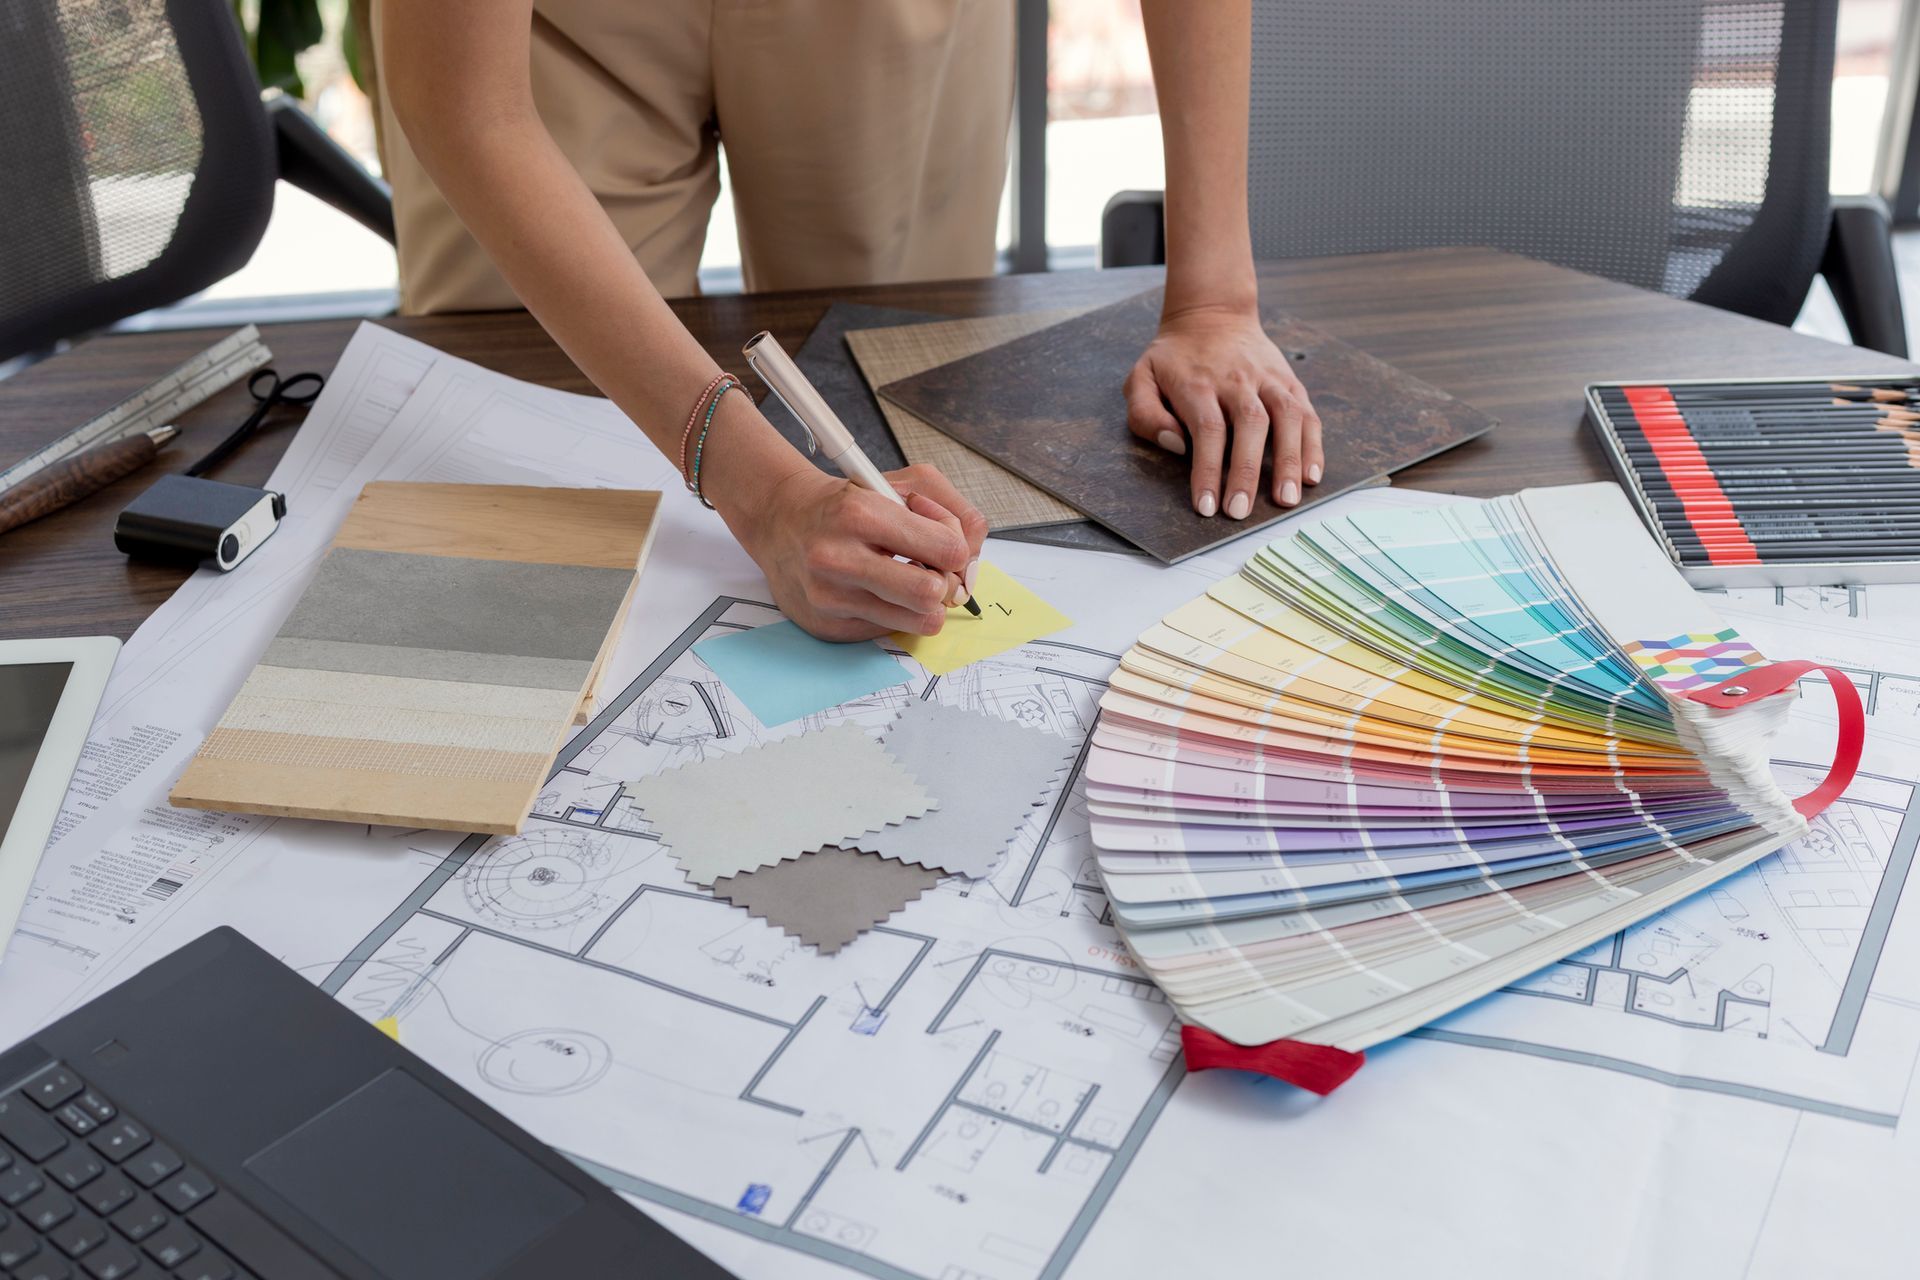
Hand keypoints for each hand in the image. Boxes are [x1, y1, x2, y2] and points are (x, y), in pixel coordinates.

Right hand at [728, 462, 988, 641]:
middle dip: (943, 584)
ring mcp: (829, 597)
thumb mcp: (903, 485)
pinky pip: (889, 631)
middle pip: (932, 594)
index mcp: (861, 513)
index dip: (956, 549)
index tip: (944, 545)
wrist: (781, 519)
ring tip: (907, 582)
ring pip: (917, 622)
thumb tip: (970, 565)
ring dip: (923, 604)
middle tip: (930, 572)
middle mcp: (838, 558)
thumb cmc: (847, 503)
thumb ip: (953, 512)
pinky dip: (892, 613)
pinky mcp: (826, 626)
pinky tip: (875, 591)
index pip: (948, 550)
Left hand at [1123, 304, 1323, 517]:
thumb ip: (1146, 414)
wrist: (1212, 315)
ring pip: (1287, 417)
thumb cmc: (1173, 359)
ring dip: (1289, 460)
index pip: (1207, 430)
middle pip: (1250, 425)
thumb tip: (1175, 445)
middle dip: (1246, 472)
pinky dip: (1313, 445)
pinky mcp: (1289, 381)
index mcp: (1198, 383)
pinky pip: (1306, 413)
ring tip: (1287, 499)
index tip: (1207, 506)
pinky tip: (1312, 475)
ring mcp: (1268, 379)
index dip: (1208, 470)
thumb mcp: (1141, 378)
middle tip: (1241, 512)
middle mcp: (1237, 380)